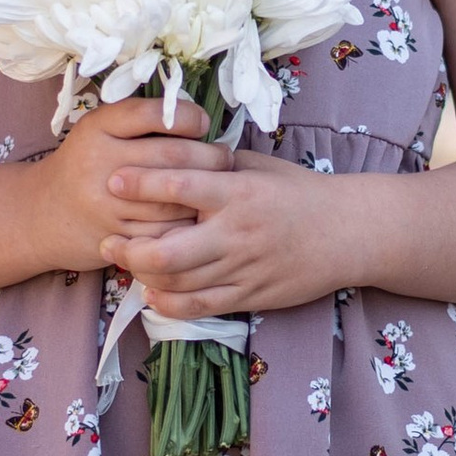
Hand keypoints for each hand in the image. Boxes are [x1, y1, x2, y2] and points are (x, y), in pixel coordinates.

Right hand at [23, 94, 215, 274]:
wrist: (43, 213)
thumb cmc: (86, 164)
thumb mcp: (100, 130)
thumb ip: (140, 120)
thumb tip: (200, 119)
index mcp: (97, 128)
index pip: (153, 114)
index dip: (188, 116)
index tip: (202, 123)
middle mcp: (98, 162)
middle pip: (172, 156)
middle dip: (210, 156)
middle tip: (225, 157)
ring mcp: (105, 203)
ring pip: (174, 197)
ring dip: (205, 192)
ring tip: (218, 184)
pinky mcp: (115, 237)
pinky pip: (166, 231)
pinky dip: (188, 223)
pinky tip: (198, 214)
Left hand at [101, 149, 353, 319]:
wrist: (348, 232)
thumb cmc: (300, 192)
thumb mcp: (260, 166)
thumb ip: (216, 165)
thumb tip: (171, 149)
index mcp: (239, 193)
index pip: (180, 187)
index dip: (141, 184)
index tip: (113, 180)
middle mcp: (237, 233)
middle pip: (168, 252)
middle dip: (129, 249)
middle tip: (107, 241)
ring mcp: (244, 268)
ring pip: (179, 282)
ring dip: (143, 276)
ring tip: (123, 263)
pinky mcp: (251, 295)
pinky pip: (201, 306)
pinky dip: (170, 303)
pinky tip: (153, 294)